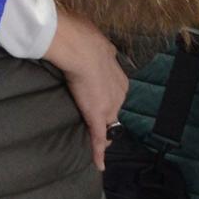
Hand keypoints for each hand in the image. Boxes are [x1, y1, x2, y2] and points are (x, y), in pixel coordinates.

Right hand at [43, 9, 126, 168]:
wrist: (80, 47)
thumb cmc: (83, 37)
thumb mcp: (95, 38)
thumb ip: (94, 42)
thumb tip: (85, 34)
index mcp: (118, 74)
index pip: (117, 91)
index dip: (111, 97)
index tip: (105, 100)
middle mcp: (119, 92)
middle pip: (116, 109)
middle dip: (111, 116)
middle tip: (103, 123)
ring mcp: (109, 106)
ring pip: (109, 124)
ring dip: (105, 133)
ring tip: (101, 144)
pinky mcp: (97, 117)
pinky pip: (99, 138)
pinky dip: (99, 152)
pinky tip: (99, 165)